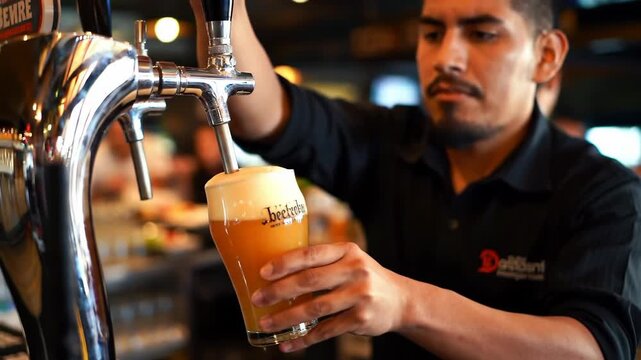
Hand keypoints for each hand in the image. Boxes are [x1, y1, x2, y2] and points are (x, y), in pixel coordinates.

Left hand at [251, 242, 409, 352]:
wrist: (401, 300)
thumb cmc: (362, 278)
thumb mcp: (348, 261)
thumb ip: (321, 263)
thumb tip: (276, 273)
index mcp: (346, 250)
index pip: (311, 254)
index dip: (285, 263)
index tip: (263, 272)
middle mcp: (355, 270)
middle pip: (309, 280)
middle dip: (279, 291)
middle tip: (258, 299)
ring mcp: (360, 295)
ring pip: (315, 308)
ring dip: (287, 318)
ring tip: (267, 323)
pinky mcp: (362, 318)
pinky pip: (326, 330)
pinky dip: (304, 339)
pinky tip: (288, 343)